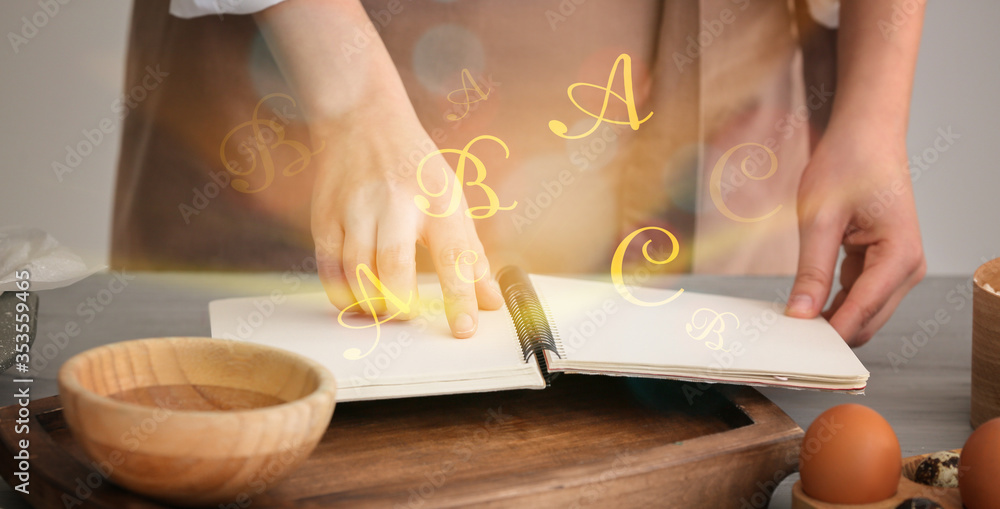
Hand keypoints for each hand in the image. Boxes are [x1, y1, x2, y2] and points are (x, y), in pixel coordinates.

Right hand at [310, 113, 503, 338]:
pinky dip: (342, 294)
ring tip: (386, 309)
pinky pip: (329, 268)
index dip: (461, 298)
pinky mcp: (325, 216)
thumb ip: (470, 255)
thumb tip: (489, 301)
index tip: (464, 330)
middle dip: (403, 303)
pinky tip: (357, 299)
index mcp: (437, 200)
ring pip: (357, 273)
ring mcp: (356, 209)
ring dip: (373, 303)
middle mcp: (396, 203)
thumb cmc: (415, 167)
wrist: (362, 120)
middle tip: (410, 314)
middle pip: (394, 267)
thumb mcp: (452, 202)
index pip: (454, 256)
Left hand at [785, 126, 925, 345]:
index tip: (797, 351)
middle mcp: (907, 267)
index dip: (829, 335)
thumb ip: (812, 271)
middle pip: (867, 321)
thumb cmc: (848, 163)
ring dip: (831, 320)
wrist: (864, 133)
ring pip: (863, 313)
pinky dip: (834, 304)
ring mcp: (897, 267)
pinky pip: (857, 296)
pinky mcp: (881, 263)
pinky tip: (804, 304)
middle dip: (830, 333)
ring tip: (790, 324)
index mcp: (899, 256)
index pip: (863, 313)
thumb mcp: (820, 219)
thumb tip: (801, 314)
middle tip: (785, 340)